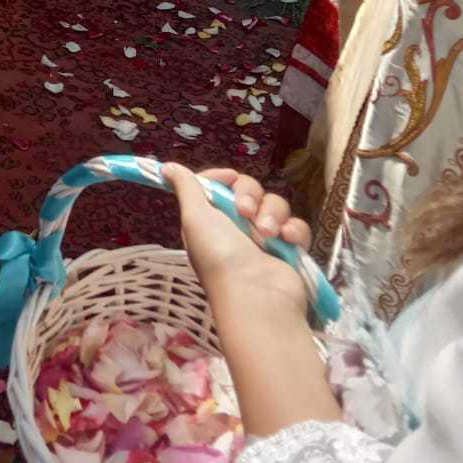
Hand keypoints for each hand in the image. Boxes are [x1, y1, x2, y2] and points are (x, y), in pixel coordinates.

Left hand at [162, 163, 311, 316]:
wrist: (257, 295)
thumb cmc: (219, 256)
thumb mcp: (195, 218)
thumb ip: (186, 189)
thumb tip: (166, 168)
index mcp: (210, 220)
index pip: (220, 186)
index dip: (224, 178)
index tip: (228, 178)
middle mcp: (236, 227)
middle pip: (250, 190)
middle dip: (250, 196)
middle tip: (245, 213)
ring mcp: (264, 238)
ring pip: (275, 205)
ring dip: (272, 215)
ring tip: (267, 235)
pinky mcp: (288, 249)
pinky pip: (296, 226)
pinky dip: (293, 231)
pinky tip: (286, 241)